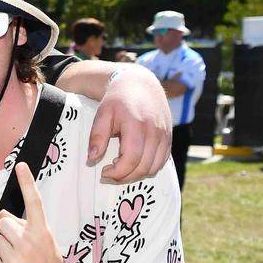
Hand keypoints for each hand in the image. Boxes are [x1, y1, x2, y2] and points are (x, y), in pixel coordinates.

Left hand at [0, 164, 76, 262]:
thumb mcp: (44, 243)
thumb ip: (25, 227)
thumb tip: (2, 213)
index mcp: (42, 232)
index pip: (34, 203)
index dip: (27, 182)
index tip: (21, 165)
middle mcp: (28, 243)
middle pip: (2, 222)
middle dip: (7, 232)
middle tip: (18, 246)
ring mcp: (15, 258)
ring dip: (1, 247)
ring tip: (16, 260)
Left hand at [88, 65, 170, 182]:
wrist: (140, 85)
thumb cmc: (118, 100)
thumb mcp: (102, 114)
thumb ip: (97, 136)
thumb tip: (93, 158)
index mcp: (137, 125)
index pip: (131, 159)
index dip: (117, 172)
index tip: (104, 172)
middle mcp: (155, 131)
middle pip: (143, 167)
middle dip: (125, 176)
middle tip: (110, 174)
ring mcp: (165, 135)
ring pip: (154, 167)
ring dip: (137, 174)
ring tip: (121, 168)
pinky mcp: (169, 138)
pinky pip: (162, 162)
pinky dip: (148, 168)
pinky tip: (134, 163)